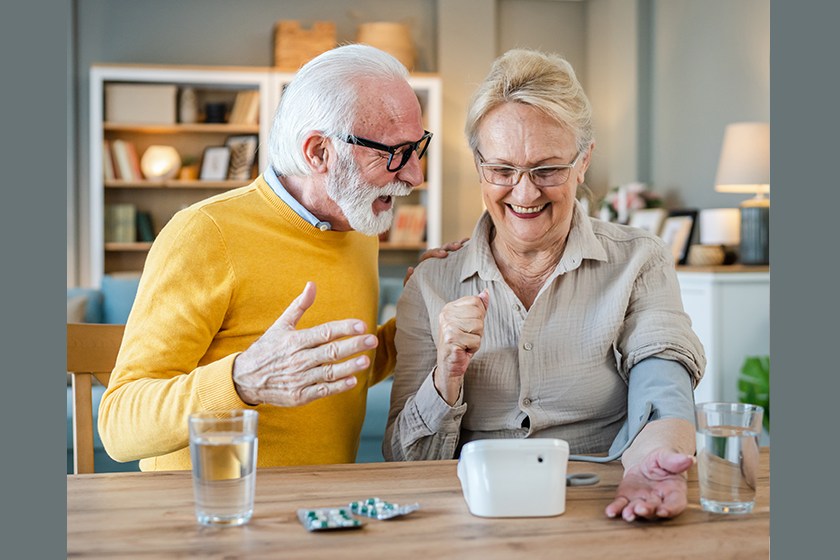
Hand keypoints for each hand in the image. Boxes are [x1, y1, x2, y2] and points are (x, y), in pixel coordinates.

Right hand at [232, 282, 376, 406]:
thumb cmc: (267, 349)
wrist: (244, 379)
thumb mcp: (280, 325)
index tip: (361, 324)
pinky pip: (322, 391)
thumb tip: (312, 285)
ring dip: (349, 367)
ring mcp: (298, 378)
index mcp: (295, 341)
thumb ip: (299, 306)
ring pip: (328, 372)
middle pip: (330, 351)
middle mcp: (298, 359)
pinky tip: (352, 381)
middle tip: (372, 339)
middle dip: (353, 345)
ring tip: (366, 360)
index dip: (344, 328)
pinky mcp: (299, 395)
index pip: (324, 332)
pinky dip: (337, 387)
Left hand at [404, 237, 469, 285]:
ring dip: (456, 245)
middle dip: (449, 246)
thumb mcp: (412, 286)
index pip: (428, 254)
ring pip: (449, 249)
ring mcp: (443, 261)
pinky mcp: (450, 263)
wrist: (425, 298)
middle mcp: (434, 259)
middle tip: (458, 247)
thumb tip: (411, 269)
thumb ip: (410, 278)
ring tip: (464, 243)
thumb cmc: (418, 291)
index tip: (444, 255)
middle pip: (441, 249)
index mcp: (424, 263)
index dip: (436, 253)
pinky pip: (455, 254)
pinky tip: (467, 242)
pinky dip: (460, 247)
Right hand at [434, 289, 488, 404]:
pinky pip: (476, 341)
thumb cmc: (460, 343)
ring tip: (465, 342)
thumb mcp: (469, 322)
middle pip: (478, 314)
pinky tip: (463, 349)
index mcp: (449, 308)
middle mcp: (446, 315)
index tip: (468, 326)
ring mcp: (448, 327)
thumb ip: (477, 307)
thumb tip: (486, 292)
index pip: (475, 301)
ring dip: (476, 338)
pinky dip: (474, 348)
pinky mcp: (452, 340)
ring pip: (479, 327)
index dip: (479, 315)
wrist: (449, 365)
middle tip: (466, 336)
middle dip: (478, 328)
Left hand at [605, 447, 694, 520]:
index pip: (675, 504)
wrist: (645, 462)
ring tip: (627, 514)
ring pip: (638, 510)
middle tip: (640, 509)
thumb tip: (689, 459)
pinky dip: (616, 509)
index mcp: (673, 492)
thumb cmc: (661, 462)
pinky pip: (621, 505)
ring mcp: (642, 501)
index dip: (671, 509)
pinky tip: (610, 512)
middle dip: (647, 510)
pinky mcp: (627, 499)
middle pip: (654, 509)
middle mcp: (658, 501)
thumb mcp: (667, 456)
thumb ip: (675, 460)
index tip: (663, 510)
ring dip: (632, 513)